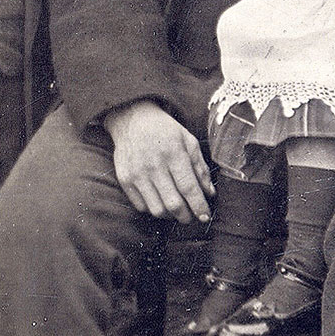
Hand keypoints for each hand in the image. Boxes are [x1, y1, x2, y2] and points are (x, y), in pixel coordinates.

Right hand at [103, 100, 213, 223]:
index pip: (188, 188)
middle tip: (192, 216)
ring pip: (157, 209)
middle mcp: (153, 165)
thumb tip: (209, 193)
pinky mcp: (125, 179)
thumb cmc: (165, 131)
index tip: (205, 217)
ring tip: (176, 210)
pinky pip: (141, 206)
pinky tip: (160, 201)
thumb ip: (200, 168)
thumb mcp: (188, 141)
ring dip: (170, 215)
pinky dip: (153, 209)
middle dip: (186, 216)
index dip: (199, 206)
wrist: (132, 119)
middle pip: (173, 204)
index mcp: (173, 153)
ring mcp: (136, 173)